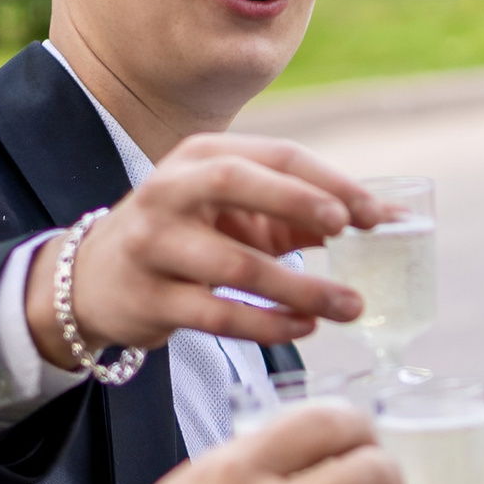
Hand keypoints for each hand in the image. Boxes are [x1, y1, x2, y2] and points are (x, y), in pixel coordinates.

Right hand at [30, 134, 389, 365]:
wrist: (97, 279)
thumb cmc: (188, 237)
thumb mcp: (238, 213)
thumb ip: (302, 214)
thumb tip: (386, 220)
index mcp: (202, 156)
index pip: (276, 156)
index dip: (331, 183)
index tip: (376, 214)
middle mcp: (171, 190)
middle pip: (239, 184)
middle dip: (298, 202)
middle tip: (349, 229)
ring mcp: (154, 244)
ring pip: (236, 265)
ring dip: (300, 288)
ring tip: (350, 306)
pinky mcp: (149, 298)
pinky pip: (218, 314)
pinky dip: (268, 325)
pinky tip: (304, 327)